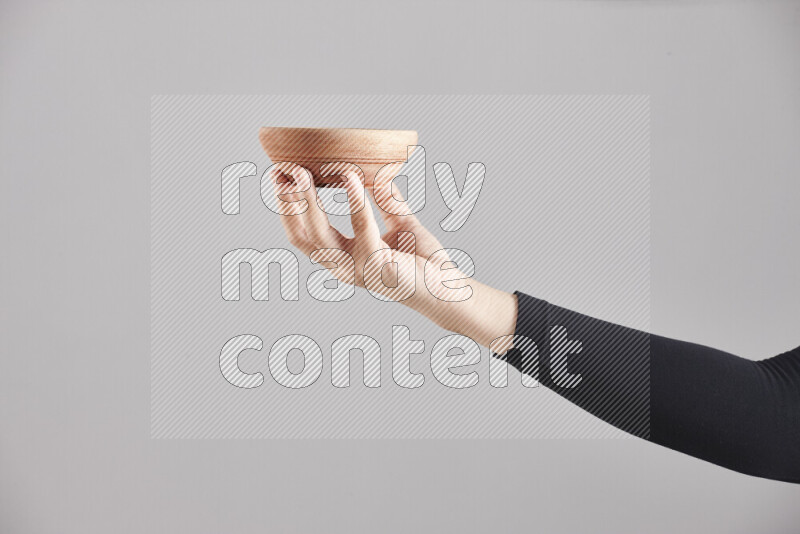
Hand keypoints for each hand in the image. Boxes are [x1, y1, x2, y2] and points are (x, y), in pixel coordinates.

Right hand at [270, 162, 517, 349]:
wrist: (449, 289)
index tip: (279, 177)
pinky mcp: (378, 267)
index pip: (304, 234)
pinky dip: (355, 201)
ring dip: (308, 203)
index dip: (287, 208)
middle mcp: (344, 268)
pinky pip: (362, 229)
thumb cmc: (424, 262)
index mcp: (343, 258)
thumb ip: (386, 199)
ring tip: (304, 173)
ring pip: (320, 235)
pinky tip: (351, 177)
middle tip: (281, 171)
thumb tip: (377, 170)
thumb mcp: (400, 222)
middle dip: (287, 203)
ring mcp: (358, 270)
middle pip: (303, 235)